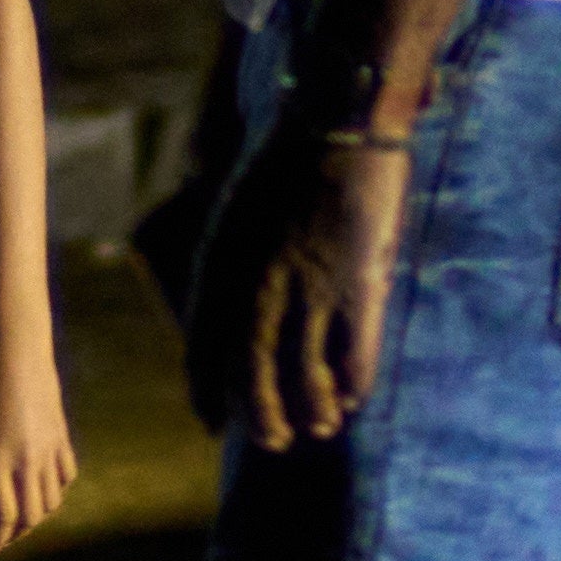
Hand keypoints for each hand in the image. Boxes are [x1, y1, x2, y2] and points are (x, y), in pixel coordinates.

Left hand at [0, 303, 82, 550]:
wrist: (15, 345)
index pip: (4, 516)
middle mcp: (26, 461)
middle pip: (30, 516)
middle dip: (17, 532)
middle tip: (3, 536)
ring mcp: (48, 449)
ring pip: (51, 500)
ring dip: (37, 515)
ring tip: (21, 516)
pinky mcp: (61, 435)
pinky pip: (65, 475)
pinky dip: (56, 490)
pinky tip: (42, 487)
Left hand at [198, 114, 418, 448]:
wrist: (337, 120)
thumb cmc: (288, 161)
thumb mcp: (236, 212)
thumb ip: (234, 263)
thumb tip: (233, 308)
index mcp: (220, 266)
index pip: (202, 349)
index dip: (206, 394)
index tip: (211, 424)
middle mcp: (257, 287)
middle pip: (252, 377)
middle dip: (261, 418)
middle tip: (274, 440)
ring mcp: (309, 289)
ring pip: (304, 378)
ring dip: (312, 411)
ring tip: (318, 427)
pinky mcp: (358, 286)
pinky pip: (355, 357)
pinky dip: (354, 385)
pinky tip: (355, 399)